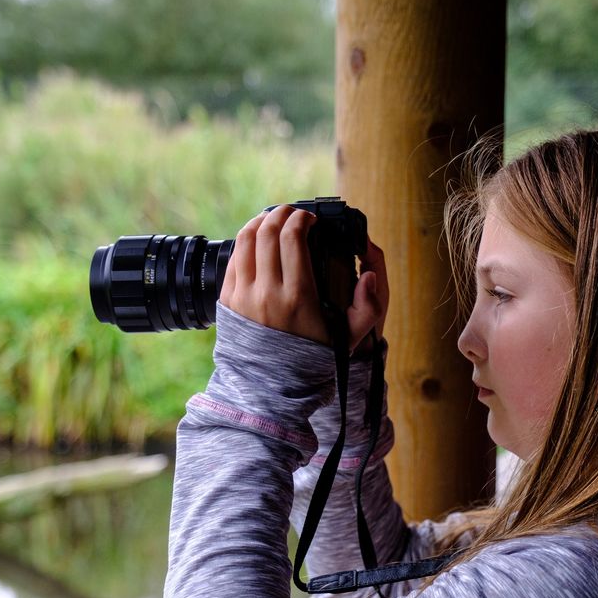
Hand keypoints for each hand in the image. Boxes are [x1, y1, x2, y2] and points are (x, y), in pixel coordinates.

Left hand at [220, 205, 387, 350]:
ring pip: (246, 239)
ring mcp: (243, 296)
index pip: (293, 238)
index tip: (310, 218)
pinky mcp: (227, 300)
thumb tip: (370, 276)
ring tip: (273, 219)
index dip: (302, 218)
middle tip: (292, 213)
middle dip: (282, 213)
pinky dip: (245, 242)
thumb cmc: (313, 358)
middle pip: (268, 232)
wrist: (272, 385)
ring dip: (260, 221)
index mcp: (298, 297)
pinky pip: (233, 258)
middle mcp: (267, 293)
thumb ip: (370, 307)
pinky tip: (256, 240)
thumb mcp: (350, 338)